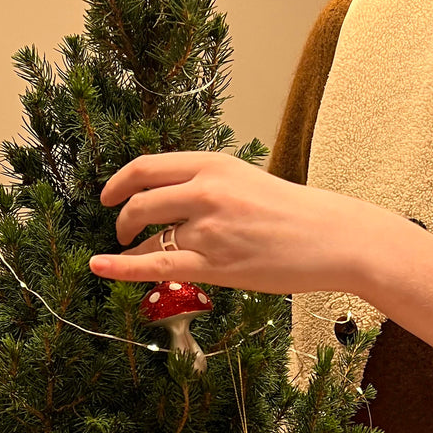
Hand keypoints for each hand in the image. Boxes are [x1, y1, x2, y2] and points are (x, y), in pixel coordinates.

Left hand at [89, 151, 393, 295]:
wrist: (333, 238)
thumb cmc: (295, 213)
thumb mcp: (246, 180)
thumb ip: (207, 184)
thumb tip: (168, 200)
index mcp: (212, 164)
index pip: (146, 167)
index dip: (119, 183)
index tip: (109, 196)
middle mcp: (205, 192)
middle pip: (139, 203)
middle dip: (121, 220)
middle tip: (123, 232)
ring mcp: (207, 229)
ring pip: (147, 238)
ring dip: (132, 249)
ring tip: (134, 255)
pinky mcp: (214, 264)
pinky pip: (153, 266)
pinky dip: (120, 267)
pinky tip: (99, 267)